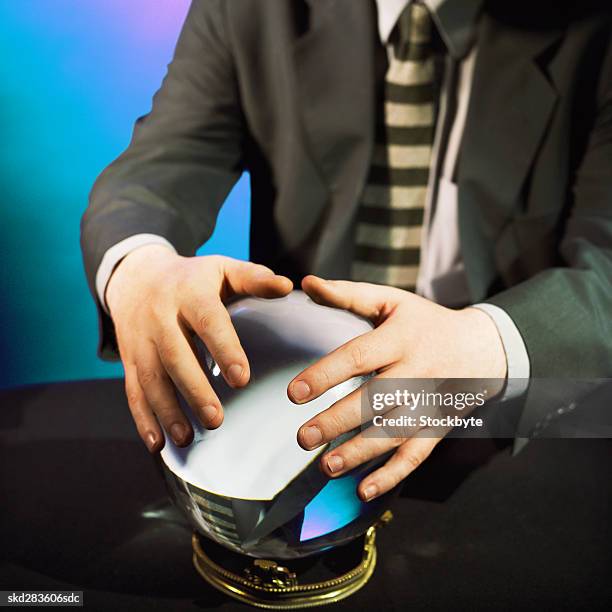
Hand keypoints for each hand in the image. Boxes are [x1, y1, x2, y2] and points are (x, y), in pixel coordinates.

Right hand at [106, 246, 292, 451]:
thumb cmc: (191, 277)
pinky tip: (157, 443)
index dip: (224, 348)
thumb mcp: (222, 269)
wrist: (136, 277)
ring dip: (166, 410)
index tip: (241, 378)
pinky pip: (132, 390)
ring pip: (150, 377)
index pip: (208, 321)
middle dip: (194, 389)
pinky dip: (142, 419)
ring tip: (186, 437)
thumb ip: (254, 278)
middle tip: (216, 419)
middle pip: (175, 355)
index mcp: (190, 293)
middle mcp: (160, 316)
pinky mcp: (129, 359)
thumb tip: (287, 286)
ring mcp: (141, 339)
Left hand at [288, 276, 506, 500]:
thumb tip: (306, 283)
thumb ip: (348, 294)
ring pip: (394, 433)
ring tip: (326, 466)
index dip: (326, 375)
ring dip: (360, 453)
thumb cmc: (425, 323)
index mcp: (400, 338)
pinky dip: (392, 475)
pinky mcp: (438, 426)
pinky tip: (364, 491)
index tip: (294, 393)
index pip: (359, 357)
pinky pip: (417, 455)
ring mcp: (430, 403)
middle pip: (375, 400)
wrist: (483, 348)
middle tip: (303, 437)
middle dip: (338, 421)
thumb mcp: (392, 301)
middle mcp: (417, 372)